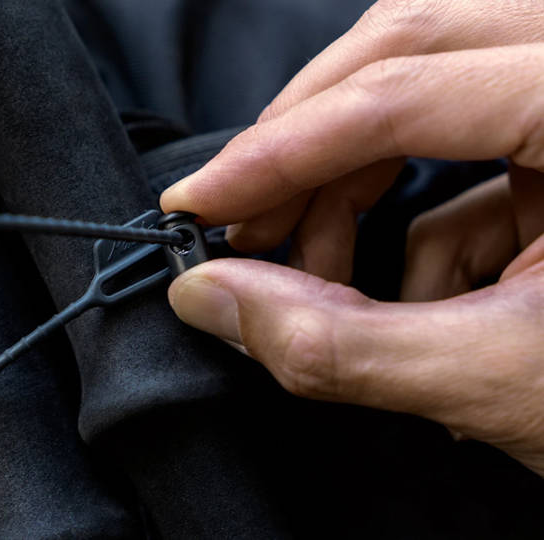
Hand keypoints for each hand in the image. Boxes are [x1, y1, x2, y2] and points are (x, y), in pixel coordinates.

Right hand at [160, 0, 543, 476]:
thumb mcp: (501, 384)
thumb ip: (338, 343)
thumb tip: (211, 299)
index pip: (406, 90)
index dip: (278, 150)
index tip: (196, 205)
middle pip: (407, 46)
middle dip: (304, 142)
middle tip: (239, 221)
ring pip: (424, 86)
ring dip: (347, 183)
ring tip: (314, 275)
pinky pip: (461, 152)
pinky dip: (408, 221)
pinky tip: (404, 296)